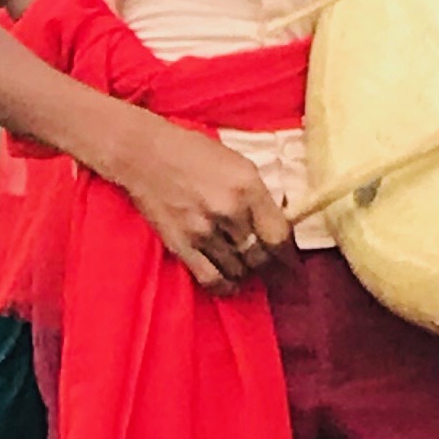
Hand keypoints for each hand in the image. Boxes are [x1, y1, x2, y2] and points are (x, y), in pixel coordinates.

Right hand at [106, 118, 291, 292]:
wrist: (145, 155)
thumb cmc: (195, 152)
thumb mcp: (240, 164)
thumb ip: (258, 195)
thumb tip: (276, 223)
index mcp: (248, 187)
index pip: (279, 234)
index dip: (289, 254)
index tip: (294, 263)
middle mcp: (229, 212)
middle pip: (260, 255)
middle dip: (270, 265)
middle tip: (273, 268)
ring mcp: (204, 231)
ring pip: (238, 269)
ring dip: (247, 272)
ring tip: (250, 269)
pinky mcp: (181, 245)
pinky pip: (210, 277)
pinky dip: (224, 286)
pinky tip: (231, 285)